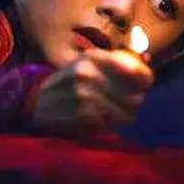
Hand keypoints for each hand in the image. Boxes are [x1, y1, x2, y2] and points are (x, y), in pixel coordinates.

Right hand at [31, 48, 153, 135]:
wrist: (36, 102)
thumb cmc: (70, 81)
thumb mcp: (89, 63)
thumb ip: (117, 61)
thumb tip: (147, 59)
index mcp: (94, 57)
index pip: (137, 70)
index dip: (145, 80)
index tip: (143, 85)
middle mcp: (89, 73)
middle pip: (136, 95)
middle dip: (136, 102)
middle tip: (130, 104)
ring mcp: (84, 95)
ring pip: (126, 112)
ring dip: (126, 116)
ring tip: (118, 114)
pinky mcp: (81, 115)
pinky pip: (112, 124)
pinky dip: (113, 125)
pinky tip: (107, 121)